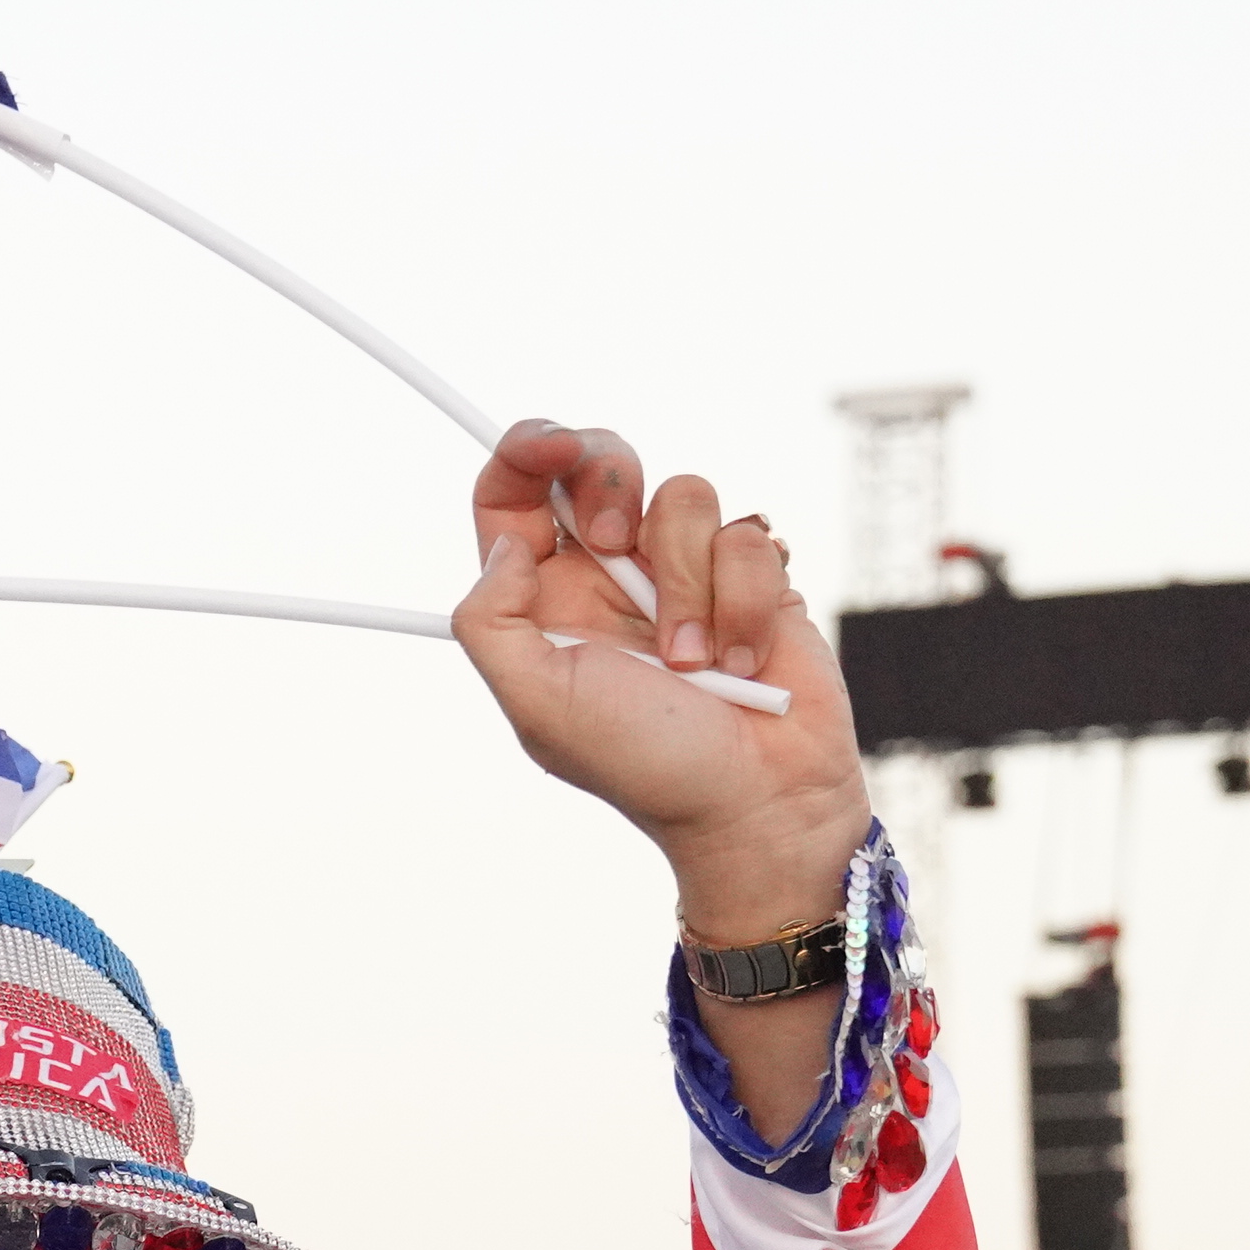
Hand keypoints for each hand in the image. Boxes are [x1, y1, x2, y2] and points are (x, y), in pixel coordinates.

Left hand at [444, 420, 874, 950]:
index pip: (514, 494)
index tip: (551, 447)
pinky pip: (748, 534)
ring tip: (694, 662)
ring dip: (689, 584)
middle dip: (611, 483)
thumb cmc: (647, 764)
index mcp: (545, 598)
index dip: (526, 450)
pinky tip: (744, 663)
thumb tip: (504, 546)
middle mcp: (610, 575)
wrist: (758, 802)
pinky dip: (746, 603)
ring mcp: (684, 572)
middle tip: (614, 544)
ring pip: (685, 495)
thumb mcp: (537, 705)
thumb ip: (491, 621)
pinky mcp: (752, 577)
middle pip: (599, 460)